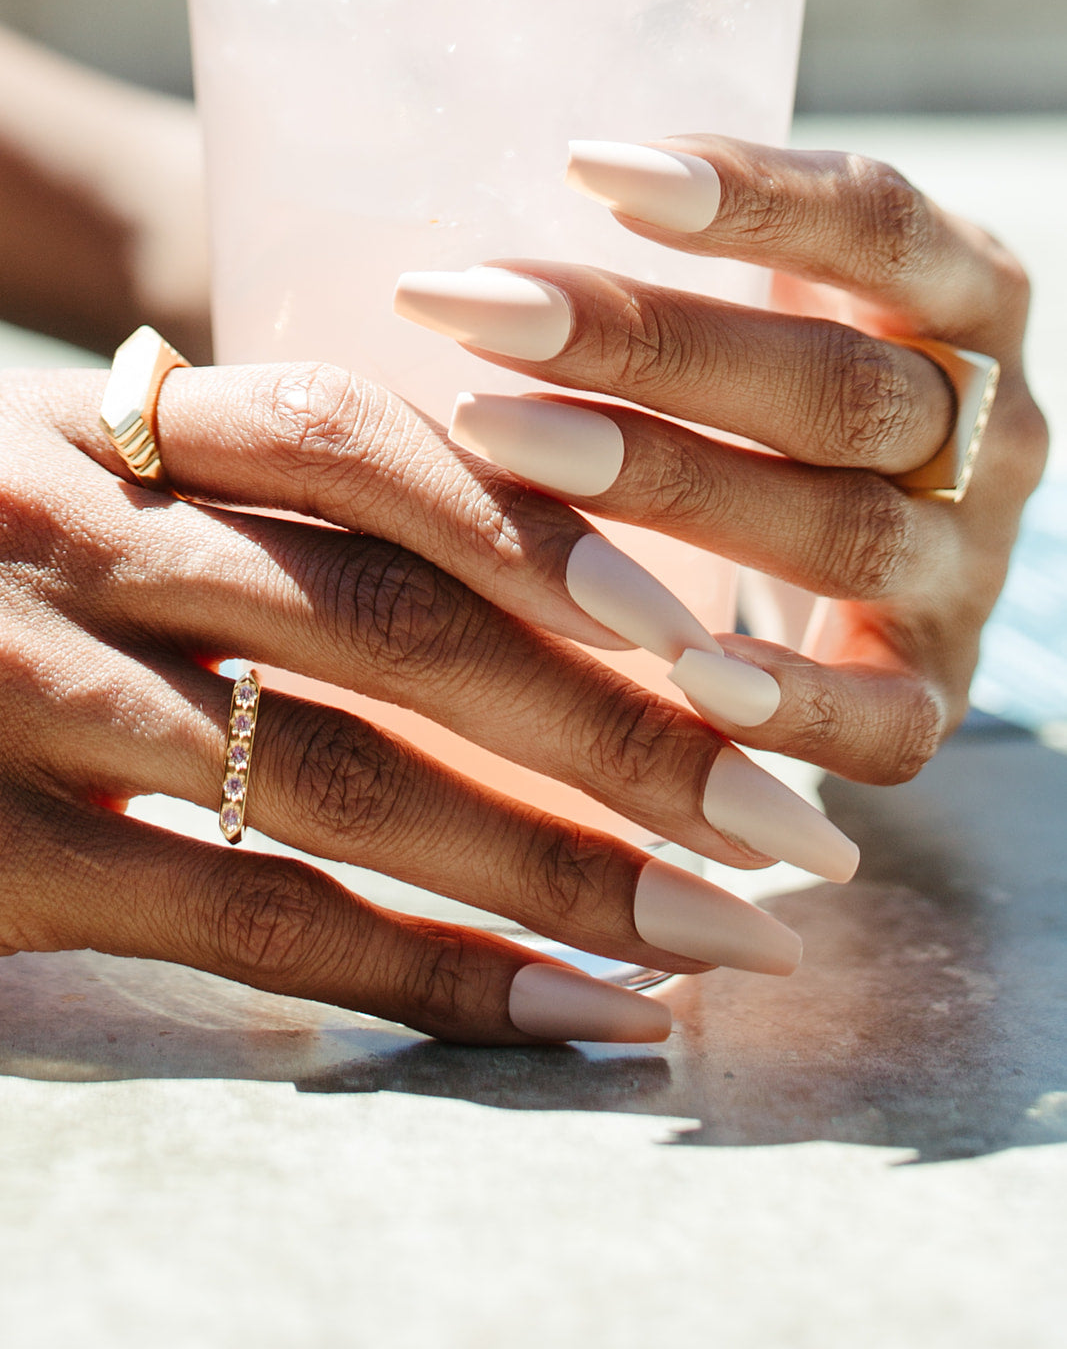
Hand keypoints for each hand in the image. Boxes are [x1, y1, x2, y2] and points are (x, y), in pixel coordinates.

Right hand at [0, 355, 854, 1045]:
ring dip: (558, 868)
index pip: (369, 442)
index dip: (553, 533)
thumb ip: (244, 499)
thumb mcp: (88, 488)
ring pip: (347, 783)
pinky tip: (565, 1012)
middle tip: (783, 820)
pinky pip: (250, 925)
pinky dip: (424, 976)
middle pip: (401, 623)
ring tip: (718, 935)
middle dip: (618, 727)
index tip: (714, 636)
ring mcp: (29, 694)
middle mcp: (80, 543)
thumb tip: (482, 547)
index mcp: (117, 437)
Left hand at [396, 134, 1047, 783]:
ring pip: (844, 530)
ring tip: (501, 440)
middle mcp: (986, 433)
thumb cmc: (780, 404)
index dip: (749, 197)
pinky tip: (673, 674)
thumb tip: (485, 229)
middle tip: (477, 311)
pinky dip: (788, 703)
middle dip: (648, 347)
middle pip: (837, 385)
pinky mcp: (932, 692)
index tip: (585, 166)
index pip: (879, 225)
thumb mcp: (773, 306)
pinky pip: (883, 718)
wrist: (883, 568)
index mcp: (964, 301)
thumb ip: (687, 265)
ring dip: (671, 487)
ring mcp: (965, 569)